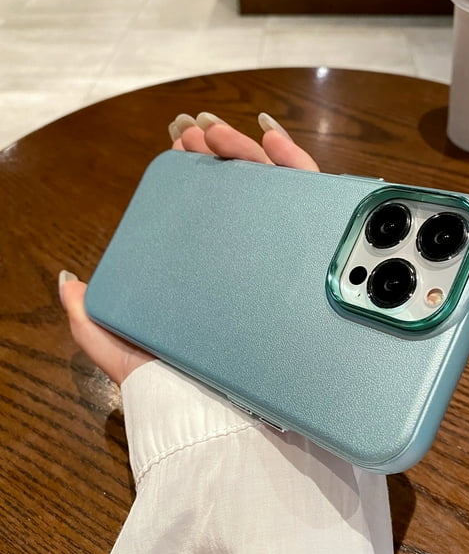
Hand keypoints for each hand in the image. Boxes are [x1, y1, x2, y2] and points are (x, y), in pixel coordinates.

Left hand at [60, 112, 319, 384]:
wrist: (226, 420)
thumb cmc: (176, 387)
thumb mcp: (122, 349)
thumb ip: (92, 319)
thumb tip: (70, 282)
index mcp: (211, 278)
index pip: (207, 212)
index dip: (193, 173)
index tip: (177, 147)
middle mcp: (250, 267)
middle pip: (241, 195)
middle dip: (217, 154)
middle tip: (194, 134)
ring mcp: (282, 264)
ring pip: (274, 191)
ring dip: (247, 151)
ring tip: (218, 133)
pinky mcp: (311, 265)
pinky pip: (313, 204)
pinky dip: (295, 164)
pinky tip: (271, 138)